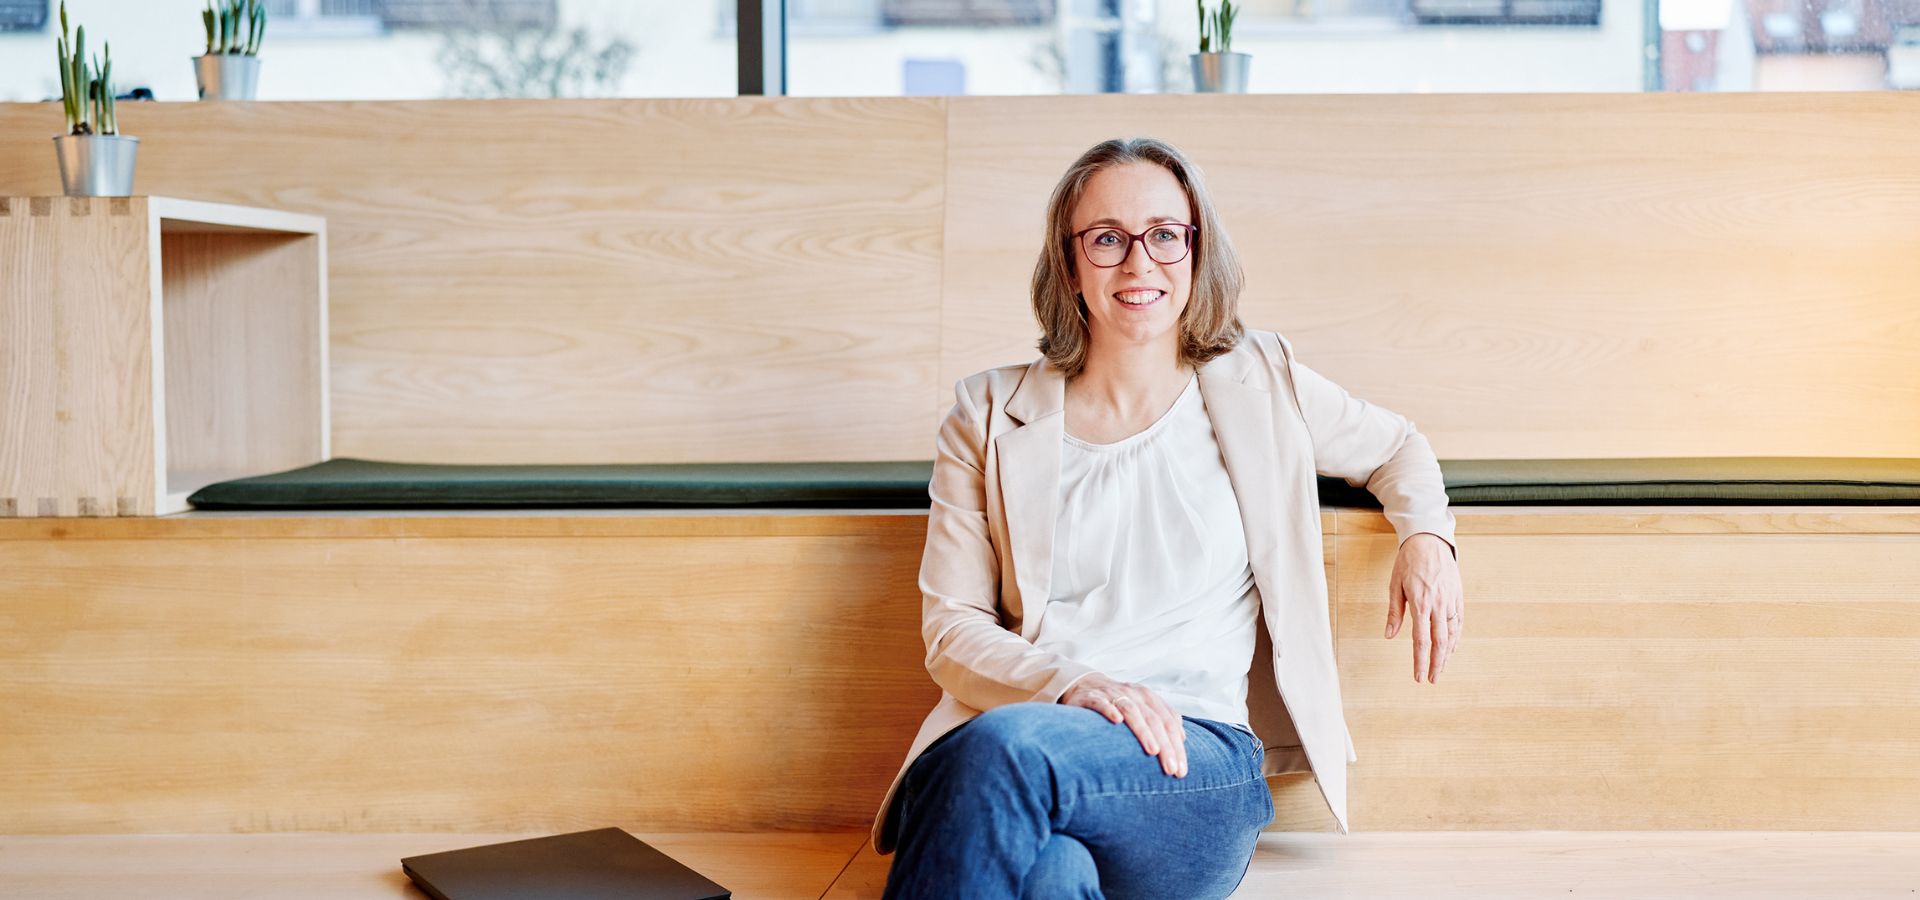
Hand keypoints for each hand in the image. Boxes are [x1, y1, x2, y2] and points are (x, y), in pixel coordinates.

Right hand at [1058, 674, 1187, 776]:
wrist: (1085, 686)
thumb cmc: (1119, 704)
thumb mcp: (1142, 707)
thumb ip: (1162, 720)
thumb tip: (1182, 739)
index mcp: (1148, 697)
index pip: (1168, 721)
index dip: (1177, 745)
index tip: (1181, 770)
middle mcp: (1133, 694)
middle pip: (1154, 719)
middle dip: (1166, 745)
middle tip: (1172, 769)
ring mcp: (1113, 694)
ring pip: (1132, 711)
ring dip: (1144, 731)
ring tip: (1153, 751)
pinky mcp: (1092, 698)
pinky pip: (1102, 703)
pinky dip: (1110, 710)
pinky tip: (1117, 721)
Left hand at [1385, 532, 1463, 682]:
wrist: (1429, 541)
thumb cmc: (1408, 562)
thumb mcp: (1394, 585)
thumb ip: (1394, 613)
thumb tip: (1389, 636)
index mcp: (1420, 603)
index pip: (1421, 640)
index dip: (1420, 660)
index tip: (1418, 676)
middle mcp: (1438, 605)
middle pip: (1440, 642)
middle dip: (1436, 664)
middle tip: (1431, 679)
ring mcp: (1450, 601)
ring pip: (1452, 634)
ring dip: (1447, 654)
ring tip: (1440, 668)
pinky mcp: (1458, 596)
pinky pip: (1459, 622)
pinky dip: (1456, 637)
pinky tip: (1452, 648)